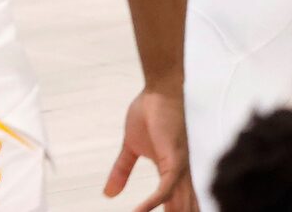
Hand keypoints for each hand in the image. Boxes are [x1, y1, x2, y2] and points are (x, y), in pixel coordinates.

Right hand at [106, 85, 194, 211]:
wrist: (157, 92)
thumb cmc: (149, 114)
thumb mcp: (130, 149)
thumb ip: (121, 172)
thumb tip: (108, 193)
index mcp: (174, 176)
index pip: (175, 208)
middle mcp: (181, 177)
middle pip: (183, 211)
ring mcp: (180, 171)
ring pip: (178, 207)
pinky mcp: (174, 161)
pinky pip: (164, 190)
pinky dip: (152, 203)